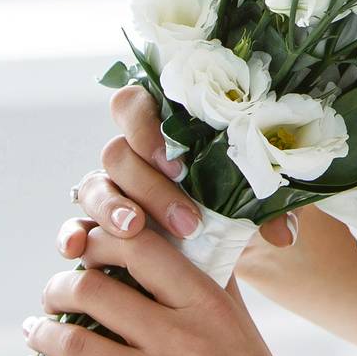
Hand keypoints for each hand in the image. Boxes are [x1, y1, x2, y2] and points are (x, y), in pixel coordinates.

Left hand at [23, 222, 336, 355]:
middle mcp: (185, 338)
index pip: (143, 248)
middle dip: (60, 288)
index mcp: (211, 305)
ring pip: (78, 344)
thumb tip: (181, 242)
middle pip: (98, 291)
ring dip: (44, 334)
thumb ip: (211, 285)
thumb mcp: (241, 329)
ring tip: (35, 330)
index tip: (85, 250)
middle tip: (51, 294)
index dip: (102, 241)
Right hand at [58, 83, 299, 261]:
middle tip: (183, 219)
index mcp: (163, 128)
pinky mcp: (94, 226)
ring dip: (113, 208)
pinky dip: (71, 236)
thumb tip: (285, 233)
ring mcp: (107, 188)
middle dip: (148, 185)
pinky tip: (77, 251)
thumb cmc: (232, 205)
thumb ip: (270, 208)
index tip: (179, 164)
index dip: (150, 129)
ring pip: (93, 185)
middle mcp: (129, 153)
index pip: (136, 104)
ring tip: (135, 231)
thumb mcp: (255, 201)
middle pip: (118, 151)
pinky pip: (72, 225)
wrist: (212, 246)